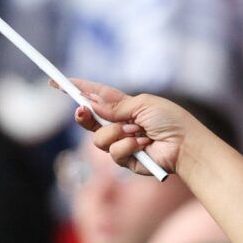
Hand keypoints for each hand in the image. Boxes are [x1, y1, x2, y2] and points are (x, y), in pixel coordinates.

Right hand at [71, 80, 196, 174]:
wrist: (185, 145)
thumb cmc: (170, 120)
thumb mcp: (142, 104)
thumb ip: (115, 105)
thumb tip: (90, 102)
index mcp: (125, 106)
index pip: (96, 96)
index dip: (77, 89)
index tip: (56, 82)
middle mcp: (121, 124)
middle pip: (90, 119)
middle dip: (83, 115)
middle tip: (80, 110)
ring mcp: (122, 142)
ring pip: (98, 139)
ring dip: (117, 133)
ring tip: (139, 133)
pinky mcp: (126, 160)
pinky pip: (114, 152)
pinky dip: (128, 147)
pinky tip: (144, 145)